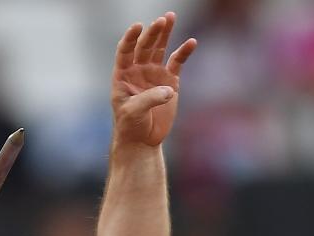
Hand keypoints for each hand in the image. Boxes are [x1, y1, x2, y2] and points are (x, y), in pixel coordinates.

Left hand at [111, 13, 196, 147]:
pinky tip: (191, 42)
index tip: (138, 26)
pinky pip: (177, 62)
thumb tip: (169, 90)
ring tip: (170, 18)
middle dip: (152, 33)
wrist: (142, 140)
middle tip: (162, 21)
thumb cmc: (130, 126)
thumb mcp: (133, 112)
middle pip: (144, 46)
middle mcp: (137, 70)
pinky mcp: (169, 81)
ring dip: (164, 34)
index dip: (130, 38)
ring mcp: (154, 73)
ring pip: (159, 49)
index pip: (125, 51)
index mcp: (122, 75)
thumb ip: (149, 99)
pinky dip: (183, 52)